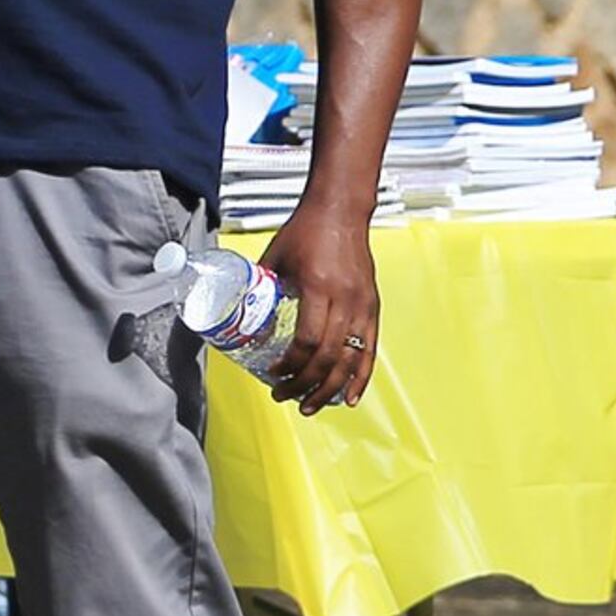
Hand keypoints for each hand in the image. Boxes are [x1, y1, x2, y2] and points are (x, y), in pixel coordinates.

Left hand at [259, 196, 381, 415]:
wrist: (341, 210)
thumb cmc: (305, 230)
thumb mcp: (275, 258)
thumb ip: (262, 288)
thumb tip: (243, 317)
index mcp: (317, 286)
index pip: (307, 340)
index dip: (290, 364)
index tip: (273, 373)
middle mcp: (344, 298)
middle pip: (328, 356)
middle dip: (306, 384)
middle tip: (286, 397)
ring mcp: (362, 304)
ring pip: (350, 358)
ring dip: (330, 388)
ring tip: (312, 405)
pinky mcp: (372, 305)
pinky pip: (369, 349)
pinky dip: (360, 376)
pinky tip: (349, 397)